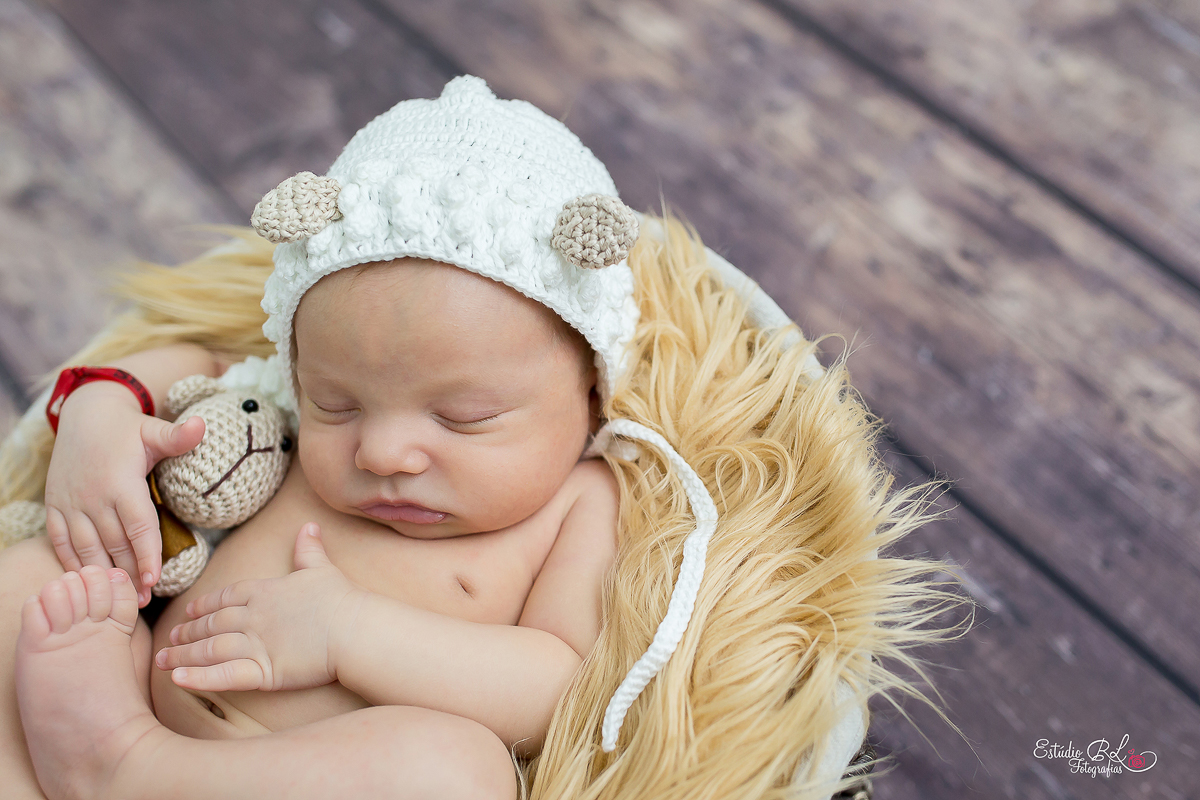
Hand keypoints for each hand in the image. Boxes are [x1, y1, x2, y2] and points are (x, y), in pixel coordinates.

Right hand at [43, 381, 204, 605]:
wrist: (85, 414)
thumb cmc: (127, 428)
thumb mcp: (153, 429)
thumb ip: (177, 435)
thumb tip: (202, 425)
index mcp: (120, 481)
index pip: (138, 525)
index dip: (146, 553)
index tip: (154, 579)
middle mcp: (93, 496)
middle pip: (114, 542)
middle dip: (129, 573)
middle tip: (142, 600)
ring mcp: (70, 502)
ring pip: (86, 547)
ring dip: (103, 573)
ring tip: (121, 598)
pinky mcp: (55, 505)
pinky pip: (60, 540)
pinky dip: (72, 562)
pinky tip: (88, 580)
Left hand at [155, 523, 366, 691]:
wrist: (354, 628)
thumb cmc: (340, 598)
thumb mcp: (321, 568)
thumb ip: (309, 549)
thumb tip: (309, 526)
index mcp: (263, 592)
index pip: (225, 597)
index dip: (204, 605)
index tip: (189, 611)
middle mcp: (252, 617)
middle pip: (211, 624)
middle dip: (188, 631)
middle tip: (170, 638)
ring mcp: (255, 645)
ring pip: (210, 650)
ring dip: (183, 655)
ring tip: (163, 660)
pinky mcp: (263, 672)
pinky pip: (224, 676)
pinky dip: (198, 679)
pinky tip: (177, 680)